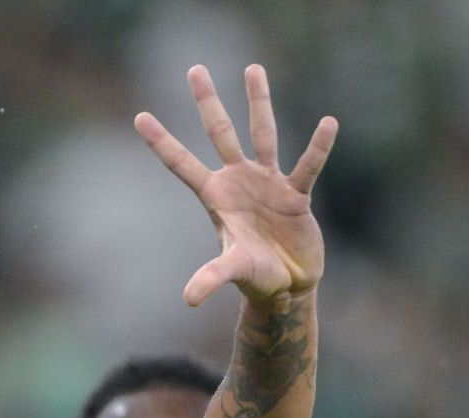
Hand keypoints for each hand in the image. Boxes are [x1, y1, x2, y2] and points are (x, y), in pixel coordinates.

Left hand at [137, 64, 336, 306]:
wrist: (287, 287)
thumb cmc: (255, 279)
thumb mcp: (233, 272)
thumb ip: (212, 278)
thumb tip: (189, 298)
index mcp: (215, 198)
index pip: (181, 164)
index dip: (162, 142)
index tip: (139, 116)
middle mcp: (238, 183)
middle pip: (219, 134)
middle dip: (207, 102)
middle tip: (195, 69)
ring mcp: (267, 183)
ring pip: (262, 133)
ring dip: (258, 102)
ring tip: (253, 68)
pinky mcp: (296, 193)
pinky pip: (308, 165)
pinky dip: (318, 148)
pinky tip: (329, 123)